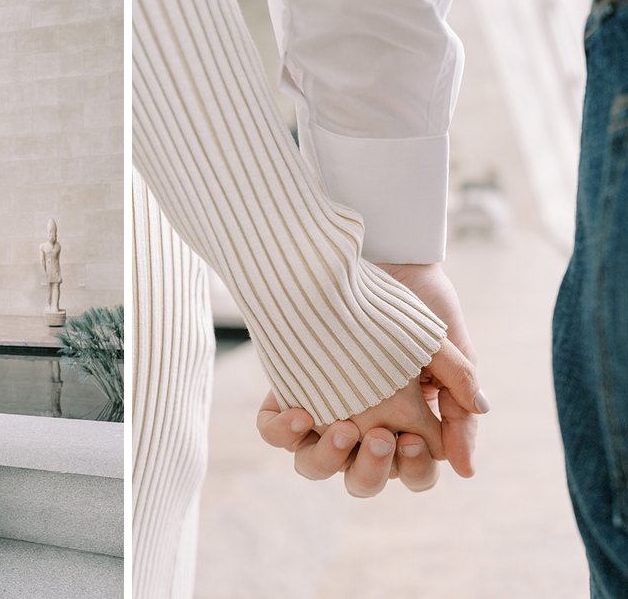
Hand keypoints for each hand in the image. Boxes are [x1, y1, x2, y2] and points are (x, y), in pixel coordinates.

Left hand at [254, 263, 486, 493]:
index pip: (410, 473)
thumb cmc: (414, 305)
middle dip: (373, 469)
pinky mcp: (287, 393)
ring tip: (344, 427)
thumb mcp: (445, 351)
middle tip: (382, 435)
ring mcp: (321, 412)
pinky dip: (284, 432)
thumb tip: (465, 469)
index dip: (414, 468)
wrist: (376, 258)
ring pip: (314, 466)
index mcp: (404, 426)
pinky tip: (301, 411)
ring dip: (329, 459)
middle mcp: (360, 427)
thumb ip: (459, 403)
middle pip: (362, 480)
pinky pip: (275, 433)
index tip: (411, 438)